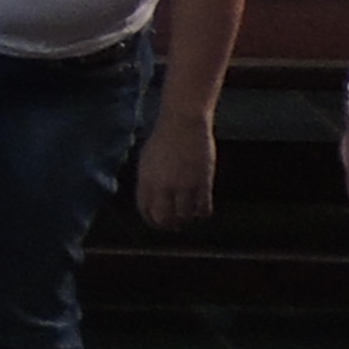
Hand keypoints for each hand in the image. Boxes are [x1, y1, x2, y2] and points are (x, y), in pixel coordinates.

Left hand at [134, 102, 219, 229]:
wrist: (183, 122)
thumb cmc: (165, 138)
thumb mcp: (147, 160)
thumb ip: (148, 181)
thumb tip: (151, 201)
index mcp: (146, 179)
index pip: (145, 210)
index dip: (152, 220)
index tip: (158, 223)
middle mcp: (163, 185)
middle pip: (164, 218)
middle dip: (169, 225)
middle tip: (175, 226)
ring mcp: (183, 185)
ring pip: (185, 217)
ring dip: (186, 220)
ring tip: (188, 218)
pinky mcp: (202, 182)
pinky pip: (203, 209)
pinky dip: (202, 213)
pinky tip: (201, 209)